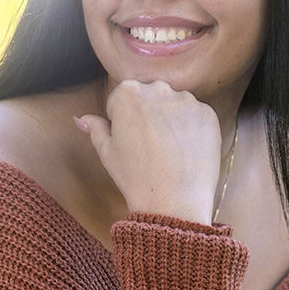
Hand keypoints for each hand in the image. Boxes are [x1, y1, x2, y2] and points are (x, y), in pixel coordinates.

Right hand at [75, 79, 222, 223]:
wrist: (174, 201)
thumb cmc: (136, 177)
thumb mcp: (107, 152)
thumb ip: (95, 128)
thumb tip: (81, 118)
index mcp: (128, 92)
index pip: (121, 99)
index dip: (123, 122)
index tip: (130, 142)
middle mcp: (158, 88)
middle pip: (150, 97)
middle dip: (148, 115)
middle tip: (149, 147)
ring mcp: (186, 100)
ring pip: (174, 105)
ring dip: (171, 120)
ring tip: (168, 151)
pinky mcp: (208, 113)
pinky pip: (196, 116)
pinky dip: (191, 129)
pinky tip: (185, 151)